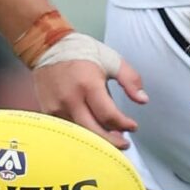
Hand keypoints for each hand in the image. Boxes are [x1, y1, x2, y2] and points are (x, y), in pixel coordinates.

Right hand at [32, 38, 147, 149]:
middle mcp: (70, 99)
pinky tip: (92, 133)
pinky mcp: (47, 111)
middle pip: (93, 131)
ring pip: (80, 134)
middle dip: (112, 141)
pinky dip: (81, 135)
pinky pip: (67, 130)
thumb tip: (143, 99)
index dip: (124, 125)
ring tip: (111, 139)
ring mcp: (56, 107)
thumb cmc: (82, 52)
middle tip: (124, 143)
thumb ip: (130, 79)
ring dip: (97, 140)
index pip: (108, 116)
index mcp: (88, 85)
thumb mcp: (112, 60)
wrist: (47, 46)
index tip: (133, 126)